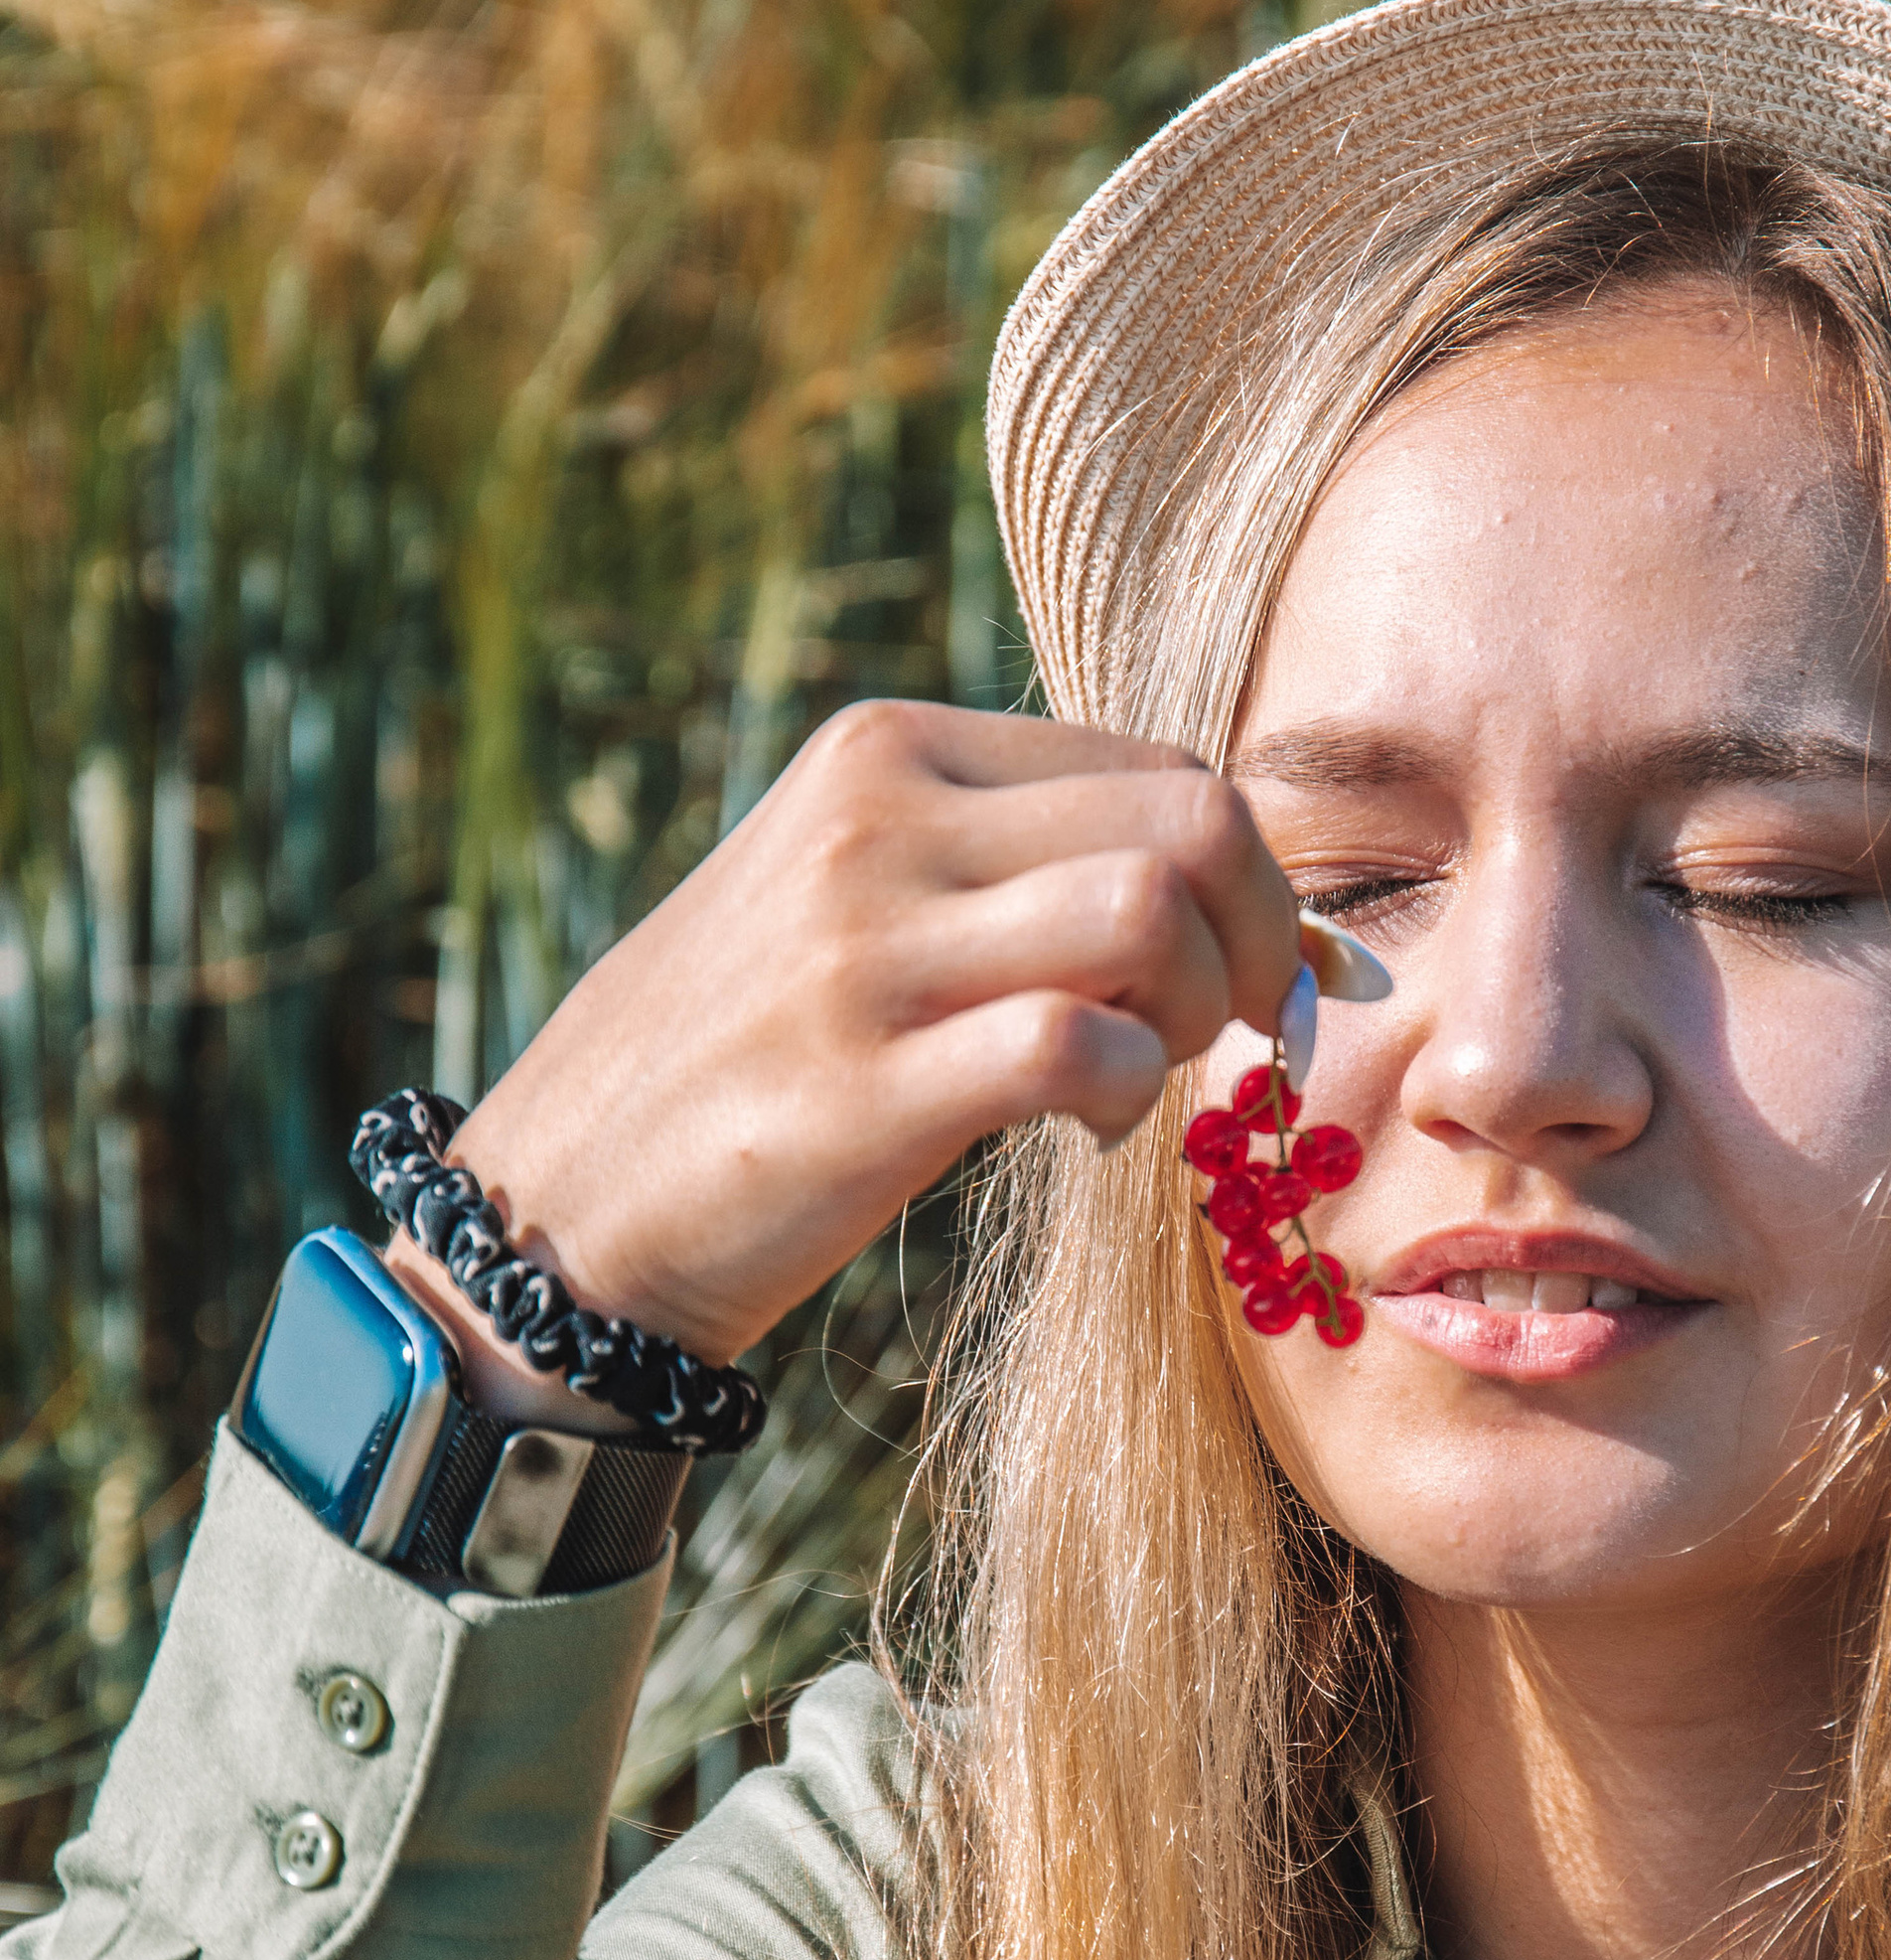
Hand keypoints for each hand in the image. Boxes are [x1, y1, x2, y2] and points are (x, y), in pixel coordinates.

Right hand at [384, 703, 1305, 1413]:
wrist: (561, 1209)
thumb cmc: (741, 1058)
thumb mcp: (850, 895)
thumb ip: (1000, 860)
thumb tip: (1213, 882)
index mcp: (884, 749)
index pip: (1156, 763)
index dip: (1247, 874)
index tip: (1248, 970)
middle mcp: (875, 818)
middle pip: (1188, 819)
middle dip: (1261, 934)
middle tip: (1235, 1029)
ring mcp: (864, 947)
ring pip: (1152, 909)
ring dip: (1199, 1010)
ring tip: (1148, 1076)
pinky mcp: (865, 1084)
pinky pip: (1082, 1045)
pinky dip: (1135, 1093)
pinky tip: (1092, 1130)